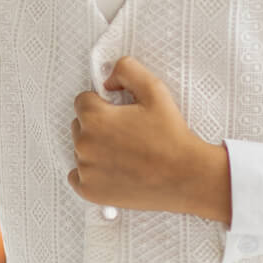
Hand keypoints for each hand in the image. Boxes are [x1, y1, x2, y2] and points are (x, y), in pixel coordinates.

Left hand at [68, 55, 226, 217]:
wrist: (186, 177)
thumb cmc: (172, 137)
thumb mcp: (154, 90)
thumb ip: (127, 71)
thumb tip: (107, 79)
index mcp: (95, 118)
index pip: (82, 101)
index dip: (102, 103)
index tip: (119, 113)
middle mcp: (85, 144)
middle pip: (79, 125)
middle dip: (97, 126)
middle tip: (126, 134)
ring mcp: (86, 170)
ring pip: (80, 151)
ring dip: (96, 149)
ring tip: (125, 154)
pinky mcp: (90, 191)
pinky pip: (77, 177)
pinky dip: (91, 174)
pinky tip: (112, 171)